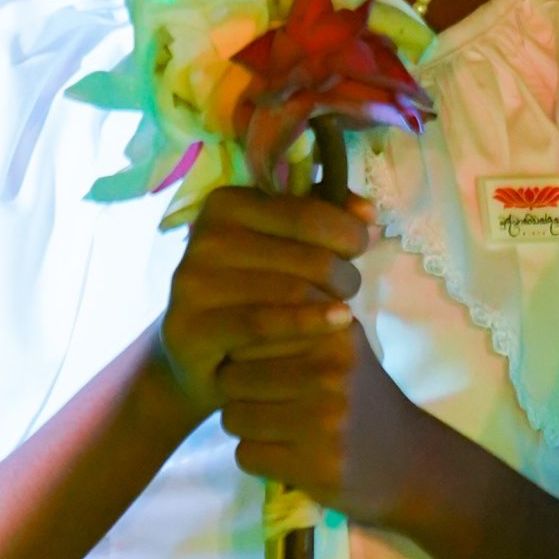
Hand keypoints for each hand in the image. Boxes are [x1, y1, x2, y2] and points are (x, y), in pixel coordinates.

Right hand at [159, 186, 368, 418]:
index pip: (307, 213)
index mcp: (226, 204)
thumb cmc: (248, 290)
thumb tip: (367, 212)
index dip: (347, 230)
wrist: (194, 353)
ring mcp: (194, 282)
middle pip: (307, 257)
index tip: (362, 245)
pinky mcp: (191, 326)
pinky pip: (264, 323)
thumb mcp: (279, 246)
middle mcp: (205, 237)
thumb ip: (321, 218)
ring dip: (333, 304)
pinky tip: (340, 323)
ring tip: (344, 312)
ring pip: (292, 291)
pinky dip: (310, 324)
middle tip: (350, 288)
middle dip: (344, 274)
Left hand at [219, 316, 425, 529]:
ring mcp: (323, 421)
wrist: (413, 464)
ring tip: (272, 427)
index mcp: (333, 333)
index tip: (256, 362)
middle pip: (232, 375)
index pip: (251, 330)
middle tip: (262, 401)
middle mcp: (329, 371)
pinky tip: (282, 454)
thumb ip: (295, 323)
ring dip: (244, 427)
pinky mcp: (315, 466)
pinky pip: (246, 455)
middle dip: (236, 391)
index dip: (241, 350)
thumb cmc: (364, 399)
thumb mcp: (341, 347)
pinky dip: (256, 457)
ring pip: (233, 416)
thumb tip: (231, 313)